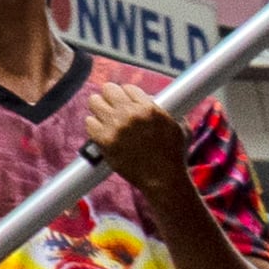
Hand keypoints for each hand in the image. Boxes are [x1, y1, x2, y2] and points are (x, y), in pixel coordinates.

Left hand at [81, 76, 189, 191]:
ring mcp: (115, 127)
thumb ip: (165, 108)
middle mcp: (130, 114)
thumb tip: (150, 97)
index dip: (128, 95)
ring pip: (94, 101)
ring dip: (100, 109)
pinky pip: (89, 122)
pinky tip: (103, 132)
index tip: (127, 102)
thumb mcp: (178, 126)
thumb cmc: (174, 155)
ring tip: (106, 117)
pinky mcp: (104, 140)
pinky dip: (94, 126)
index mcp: (148, 108)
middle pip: (107, 89)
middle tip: (114, 107)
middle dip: (111, 97)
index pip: (127, 87)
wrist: (164, 180)